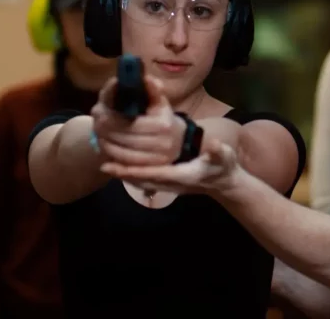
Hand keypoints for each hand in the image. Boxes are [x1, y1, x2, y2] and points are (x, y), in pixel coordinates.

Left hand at [90, 73, 185, 167]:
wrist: (179, 142)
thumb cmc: (163, 118)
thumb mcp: (159, 102)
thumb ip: (150, 89)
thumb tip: (144, 78)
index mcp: (162, 125)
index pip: (129, 123)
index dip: (111, 119)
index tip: (98, 112)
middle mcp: (161, 144)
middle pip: (123, 139)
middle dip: (105, 131)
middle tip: (94, 123)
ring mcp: (156, 160)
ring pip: (121, 153)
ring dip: (106, 144)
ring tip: (99, 134)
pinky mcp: (150, 171)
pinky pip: (124, 166)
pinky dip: (111, 157)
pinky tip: (105, 147)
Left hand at [100, 139, 242, 195]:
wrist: (226, 184)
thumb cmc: (224, 167)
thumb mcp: (224, 157)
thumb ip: (217, 151)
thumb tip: (213, 144)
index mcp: (180, 175)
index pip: (150, 173)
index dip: (131, 171)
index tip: (112, 167)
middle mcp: (171, 183)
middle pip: (141, 179)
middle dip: (122, 173)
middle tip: (103, 165)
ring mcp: (169, 185)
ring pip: (142, 181)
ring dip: (126, 175)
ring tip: (109, 166)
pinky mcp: (169, 183)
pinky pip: (147, 181)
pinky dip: (134, 175)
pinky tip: (126, 169)